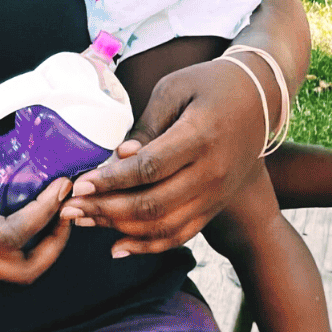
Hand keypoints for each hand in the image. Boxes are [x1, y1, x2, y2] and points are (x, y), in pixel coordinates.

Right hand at [0, 127, 73, 283]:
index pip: (10, 236)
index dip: (43, 212)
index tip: (62, 183)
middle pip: (22, 272)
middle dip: (54, 245)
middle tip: (67, 208)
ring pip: (9, 265)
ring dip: (40, 241)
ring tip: (55, 203)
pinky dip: (20, 233)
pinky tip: (24, 198)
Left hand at [61, 57, 268, 256]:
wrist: (261, 96)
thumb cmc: (212, 84)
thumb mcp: (176, 89)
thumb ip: (147, 126)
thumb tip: (119, 158)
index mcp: (201, 136)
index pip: (149, 168)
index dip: (111, 180)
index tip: (78, 184)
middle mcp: (213, 171)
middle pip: (153, 204)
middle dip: (105, 210)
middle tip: (71, 208)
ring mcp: (217, 193)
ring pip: (164, 225)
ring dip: (120, 229)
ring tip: (85, 222)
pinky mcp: (216, 204)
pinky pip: (181, 235)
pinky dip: (148, 246)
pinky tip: (118, 247)